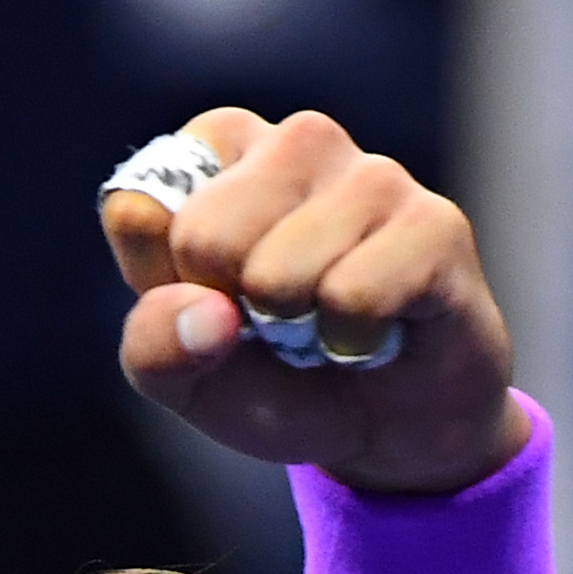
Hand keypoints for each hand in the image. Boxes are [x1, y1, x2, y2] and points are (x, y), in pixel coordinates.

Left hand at [102, 108, 528, 495]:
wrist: (385, 431)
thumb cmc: (278, 379)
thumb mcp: (185, 377)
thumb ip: (155, 345)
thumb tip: (207, 314)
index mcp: (222, 152)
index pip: (137, 206)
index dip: (162, 284)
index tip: (208, 298)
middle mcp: (299, 142)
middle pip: (204, 234)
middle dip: (230, 308)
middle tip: (273, 319)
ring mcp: (372, 175)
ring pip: (277, 270)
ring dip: (294, 331)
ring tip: (326, 322)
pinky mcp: (434, 223)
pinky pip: (353, 294)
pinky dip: (350, 340)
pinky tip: (374, 331)